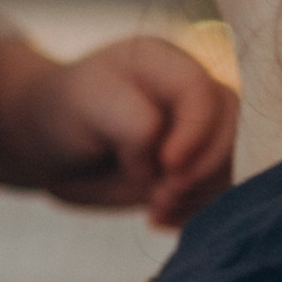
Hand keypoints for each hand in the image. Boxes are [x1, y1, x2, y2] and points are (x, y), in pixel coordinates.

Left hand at [0, 31, 238, 228]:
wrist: (47, 143)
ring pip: (233, 162)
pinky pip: (217, 191)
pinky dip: (194, 211)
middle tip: (160, 195)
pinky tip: (158, 217)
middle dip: (203, 168)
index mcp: (167, 63)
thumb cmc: (61, 111)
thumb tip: (163, 160)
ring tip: (156, 207)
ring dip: (201, 194)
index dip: (194, 133)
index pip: (205, 94)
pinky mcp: (196, 166)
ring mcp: (198, 131)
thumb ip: (129, 120)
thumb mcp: (84, 104)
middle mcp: (192, 93)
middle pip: (234, 127)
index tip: (164, 165)